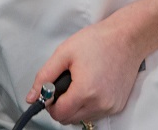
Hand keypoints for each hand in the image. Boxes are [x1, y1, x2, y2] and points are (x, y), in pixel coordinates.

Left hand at [26, 14, 143, 124]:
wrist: (126, 38)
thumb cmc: (97, 41)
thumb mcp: (64, 53)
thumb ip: (45, 76)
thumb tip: (32, 96)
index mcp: (85, 91)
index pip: (59, 114)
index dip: (50, 104)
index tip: (50, 91)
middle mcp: (100, 104)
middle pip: (70, 119)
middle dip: (61, 106)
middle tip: (62, 85)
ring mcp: (110, 107)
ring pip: (82, 118)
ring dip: (75, 106)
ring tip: (77, 83)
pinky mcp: (118, 106)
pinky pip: (96, 114)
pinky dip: (88, 105)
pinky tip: (90, 86)